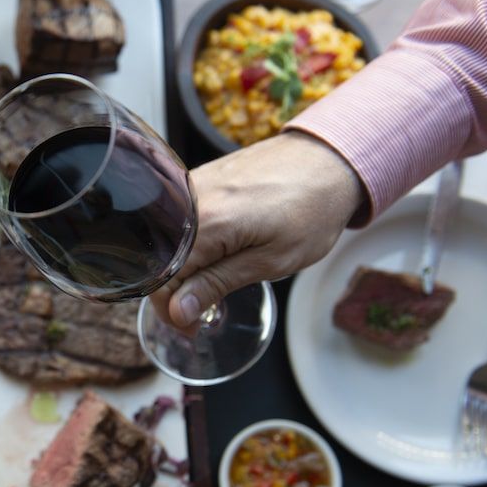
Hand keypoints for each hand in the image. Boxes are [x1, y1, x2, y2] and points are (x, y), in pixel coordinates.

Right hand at [152, 131, 365, 326]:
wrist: (329, 159)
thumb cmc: (311, 209)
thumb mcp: (271, 261)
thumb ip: (218, 283)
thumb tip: (178, 311)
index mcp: (204, 223)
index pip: (161, 280)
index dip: (171, 311)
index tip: (192, 327)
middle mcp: (187, 201)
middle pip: (158, 261)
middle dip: (174, 294)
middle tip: (202, 313)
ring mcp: (189, 187)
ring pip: (165, 243)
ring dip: (180, 270)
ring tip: (209, 286)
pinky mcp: (197, 181)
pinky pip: (177, 223)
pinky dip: (187, 246)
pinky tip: (211, 256)